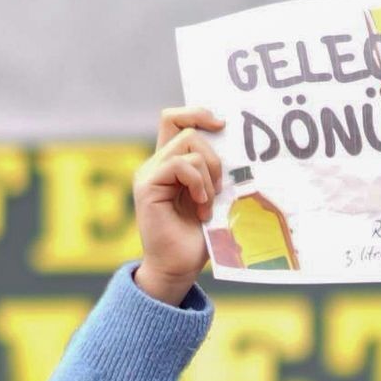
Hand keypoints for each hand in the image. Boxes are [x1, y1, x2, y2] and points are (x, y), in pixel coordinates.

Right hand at [132, 107, 224, 303]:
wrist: (178, 268)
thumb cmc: (197, 238)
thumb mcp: (213, 197)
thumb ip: (214, 172)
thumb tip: (233, 145)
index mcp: (170, 163)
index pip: (176, 119)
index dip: (197, 112)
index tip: (222, 124)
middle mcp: (156, 164)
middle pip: (184, 126)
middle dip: (213, 154)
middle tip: (218, 188)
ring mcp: (149, 173)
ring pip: (187, 145)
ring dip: (208, 175)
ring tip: (207, 205)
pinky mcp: (147, 186)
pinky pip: (180, 165)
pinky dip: (198, 184)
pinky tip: (201, 207)